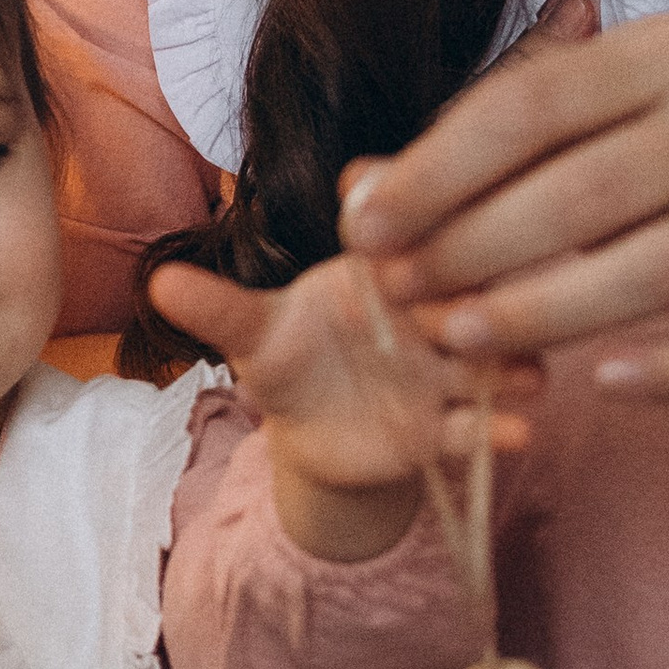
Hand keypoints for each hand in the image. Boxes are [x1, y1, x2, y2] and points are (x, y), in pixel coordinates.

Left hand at [147, 253, 528, 560]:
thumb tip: (158, 283)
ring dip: (511, 360)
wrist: (308, 431)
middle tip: (456, 312)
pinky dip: (502, 428)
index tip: (400, 261)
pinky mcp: (450, 423)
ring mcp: (448, 366)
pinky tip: (510, 433)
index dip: (425, 238)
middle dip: (477, 296)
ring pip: (502, 353)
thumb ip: (217, 309)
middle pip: (475, 290)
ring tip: (502, 370)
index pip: (423, 235)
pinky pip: (486, 424)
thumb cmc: (287, 359)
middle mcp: (430, 307)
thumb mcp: (252, 334)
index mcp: (385, 267)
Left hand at [338, 11, 668, 400]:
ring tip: (461, 339)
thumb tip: (359, 192)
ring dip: (549, 311)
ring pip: (662, 267)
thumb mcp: (586, 137)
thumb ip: (482, 157)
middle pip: (589, 189)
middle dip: (477, 247)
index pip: (531, 104)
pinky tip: (602, 384)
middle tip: (400, 296)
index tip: (361, 227)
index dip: (436, 170)